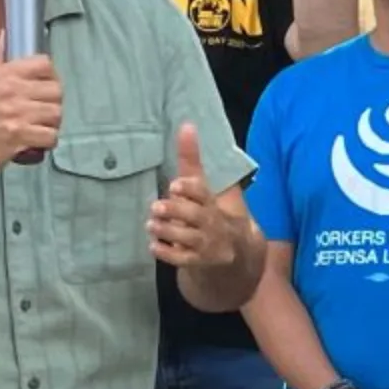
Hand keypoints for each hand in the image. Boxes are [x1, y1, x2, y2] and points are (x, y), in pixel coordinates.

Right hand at [0, 43, 63, 181]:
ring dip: (52, 123)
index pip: (44, 64)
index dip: (50, 76)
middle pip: (56, 91)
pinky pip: (51, 136)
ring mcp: (16, 114)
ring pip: (56, 114)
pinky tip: (36, 140)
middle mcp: (11, 90)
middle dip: (53, 103)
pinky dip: (47, 141)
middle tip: (42, 111)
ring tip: (39, 125)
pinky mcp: (20, 136)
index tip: (44, 85)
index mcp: (3, 74)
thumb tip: (8, 33)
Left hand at [148, 124, 239, 269]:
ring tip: (151, 225)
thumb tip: (187, 125)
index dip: (191, 190)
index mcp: (215, 203)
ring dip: (168, 231)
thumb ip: (193, 161)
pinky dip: (168, 253)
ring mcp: (209, 245)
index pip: (205, 194)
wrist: (238, 255)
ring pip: (189, 238)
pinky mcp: (200, 262)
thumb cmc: (214, 213)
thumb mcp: (208, 187)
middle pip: (197, 216)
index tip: (175, 186)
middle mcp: (214, 223)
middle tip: (156, 207)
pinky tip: (154, 246)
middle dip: (177, 211)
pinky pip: (183, 260)